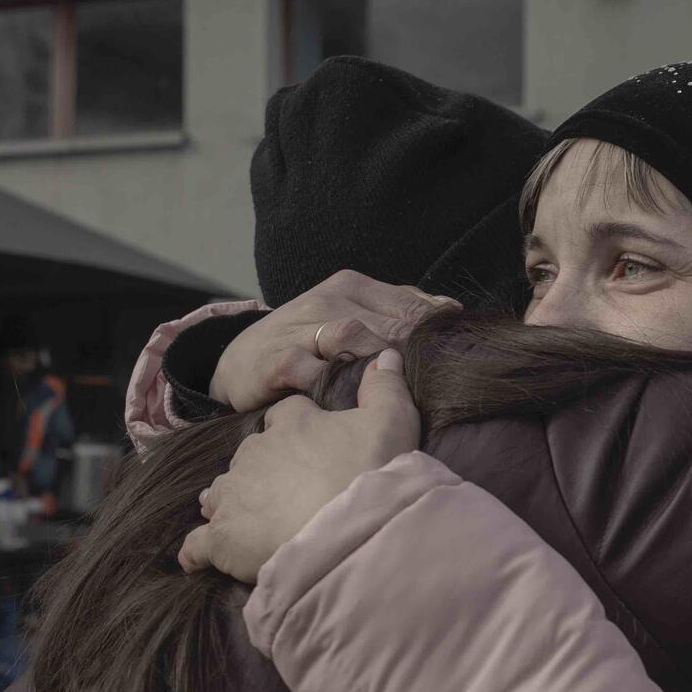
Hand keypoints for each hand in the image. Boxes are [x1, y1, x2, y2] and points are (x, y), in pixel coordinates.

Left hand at [180, 348, 420, 582]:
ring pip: (221, 493)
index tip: (307, 442)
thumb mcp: (392, 421)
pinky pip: (198, 544)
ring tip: (245, 520)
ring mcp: (234, 495)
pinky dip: (198, 552)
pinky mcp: (222, 538)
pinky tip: (199, 560)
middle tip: (286, 491)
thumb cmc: (372, 471)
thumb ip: (386, 387)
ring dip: (230, 503)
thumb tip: (387, 354)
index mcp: (292, 424)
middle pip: (249, 456)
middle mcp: (255, 453)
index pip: (285, 416)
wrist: (349, 530)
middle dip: (261, 470)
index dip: (294, 427)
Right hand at [210, 269, 460, 411]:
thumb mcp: (352, 318)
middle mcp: (328, 300)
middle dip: (415, 353)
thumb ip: (398, 312)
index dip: (435, 334)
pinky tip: (353, 404)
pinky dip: (336, 386)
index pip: (410, 305)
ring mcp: (301, 328)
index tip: (452, 361)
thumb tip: (451, 310)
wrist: (238, 366)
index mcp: (352, 287)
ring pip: (354, 336)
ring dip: (379, 363)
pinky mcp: (279, 360)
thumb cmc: (306, 346)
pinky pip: (315, 371)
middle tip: (433, 384)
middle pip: (390, 322)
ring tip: (398, 391)